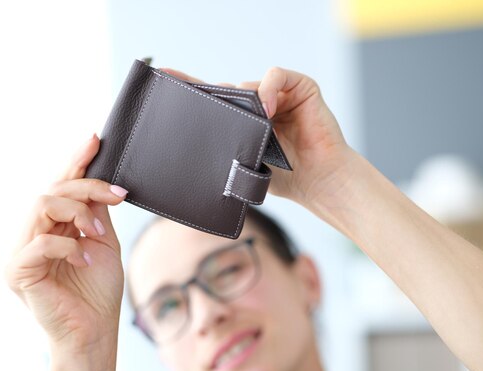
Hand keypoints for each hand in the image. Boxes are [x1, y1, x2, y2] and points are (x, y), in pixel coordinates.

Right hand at [5, 134, 127, 351]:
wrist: (95, 331)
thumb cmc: (98, 290)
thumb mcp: (103, 242)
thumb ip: (96, 213)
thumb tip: (101, 183)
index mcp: (53, 226)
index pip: (61, 186)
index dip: (76, 162)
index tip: (95, 140)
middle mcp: (33, 233)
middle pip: (54, 189)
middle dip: (88, 188)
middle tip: (118, 196)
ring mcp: (22, 250)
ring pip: (43, 205)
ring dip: (79, 213)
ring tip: (99, 234)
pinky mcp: (17, 270)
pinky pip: (41, 242)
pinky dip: (69, 246)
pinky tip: (85, 259)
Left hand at [159, 67, 351, 205]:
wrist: (317, 182)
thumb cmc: (284, 177)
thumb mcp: (244, 164)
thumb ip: (225, 153)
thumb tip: (190, 160)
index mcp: (244, 121)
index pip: (213, 100)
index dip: (190, 88)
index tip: (164, 77)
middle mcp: (260, 104)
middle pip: (228, 89)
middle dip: (210, 94)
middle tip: (190, 99)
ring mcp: (279, 94)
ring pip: (249, 85)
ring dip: (244, 103)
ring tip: (250, 127)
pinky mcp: (301, 88)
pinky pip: (277, 76)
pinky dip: (269, 88)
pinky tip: (267, 109)